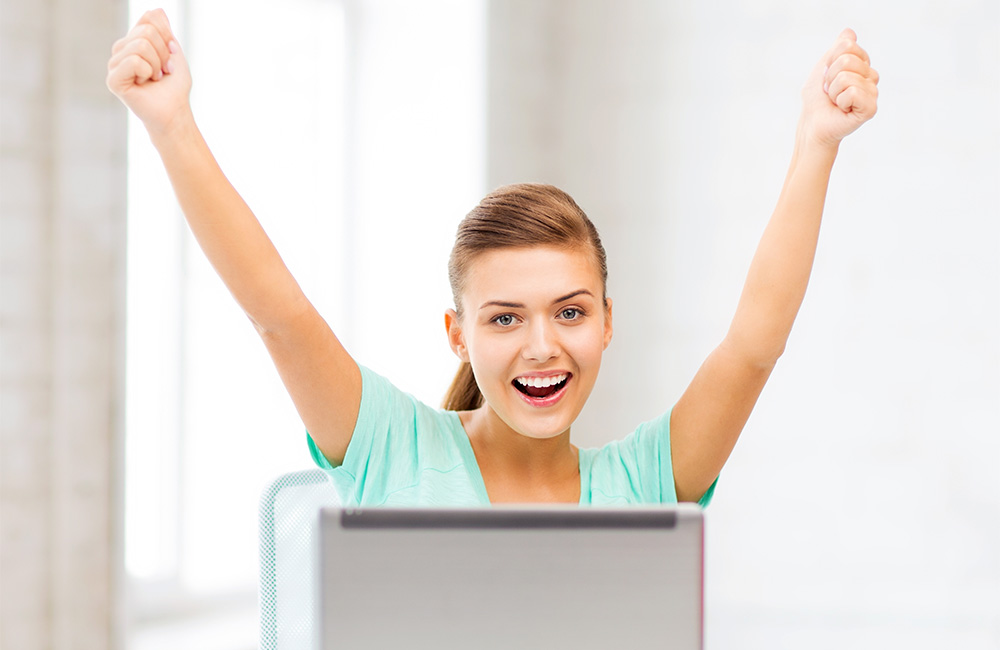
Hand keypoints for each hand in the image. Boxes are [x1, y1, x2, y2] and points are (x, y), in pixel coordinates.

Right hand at [106, 9, 192, 135]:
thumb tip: (156, 9)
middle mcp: (121, 49)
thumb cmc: (175, 87)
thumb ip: (164, 31)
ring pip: (141, 45)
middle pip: (146, 31)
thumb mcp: (174, 53)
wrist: (174, 112)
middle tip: (164, 70)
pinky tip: (144, 83)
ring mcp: (114, 63)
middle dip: (163, 52)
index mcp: (133, 41)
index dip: (167, 35)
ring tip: (155, 77)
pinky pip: (134, 61)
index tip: (171, 55)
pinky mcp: (113, 79)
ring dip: (157, 64)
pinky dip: (147, 72)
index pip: (150, 17)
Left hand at [800, 28, 878, 147]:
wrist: (812, 123)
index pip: (847, 45)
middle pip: (848, 60)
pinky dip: (840, 100)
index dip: (830, 60)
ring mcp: (872, 92)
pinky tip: (842, 109)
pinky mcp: (870, 108)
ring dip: (833, 90)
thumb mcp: (823, 67)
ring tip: (835, 101)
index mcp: (862, 64)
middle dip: (830, 76)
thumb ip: (836, 49)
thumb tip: (849, 32)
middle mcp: (870, 76)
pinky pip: (853, 92)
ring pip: (848, 77)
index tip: (826, 76)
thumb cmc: (816, 98)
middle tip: (829, 91)